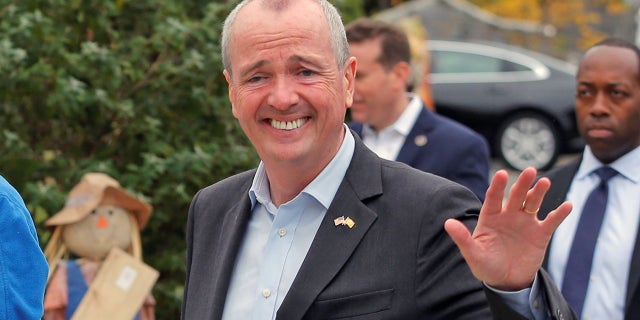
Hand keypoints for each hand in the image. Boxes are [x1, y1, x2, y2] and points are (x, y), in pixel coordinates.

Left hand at [444, 167, 572, 290]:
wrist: (506, 281)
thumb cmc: (486, 266)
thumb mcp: (473, 254)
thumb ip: (462, 238)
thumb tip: (447, 223)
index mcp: (490, 217)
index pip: (493, 198)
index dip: (498, 186)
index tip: (502, 174)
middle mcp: (508, 215)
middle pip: (516, 196)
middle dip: (522, 183)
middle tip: (530, 170)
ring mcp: (525, 222)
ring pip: (533, 203)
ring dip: (539, 192)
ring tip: (545, 182)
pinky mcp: (540, 234)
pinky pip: (551, 221)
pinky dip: (559, 214)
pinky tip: (567, 206)